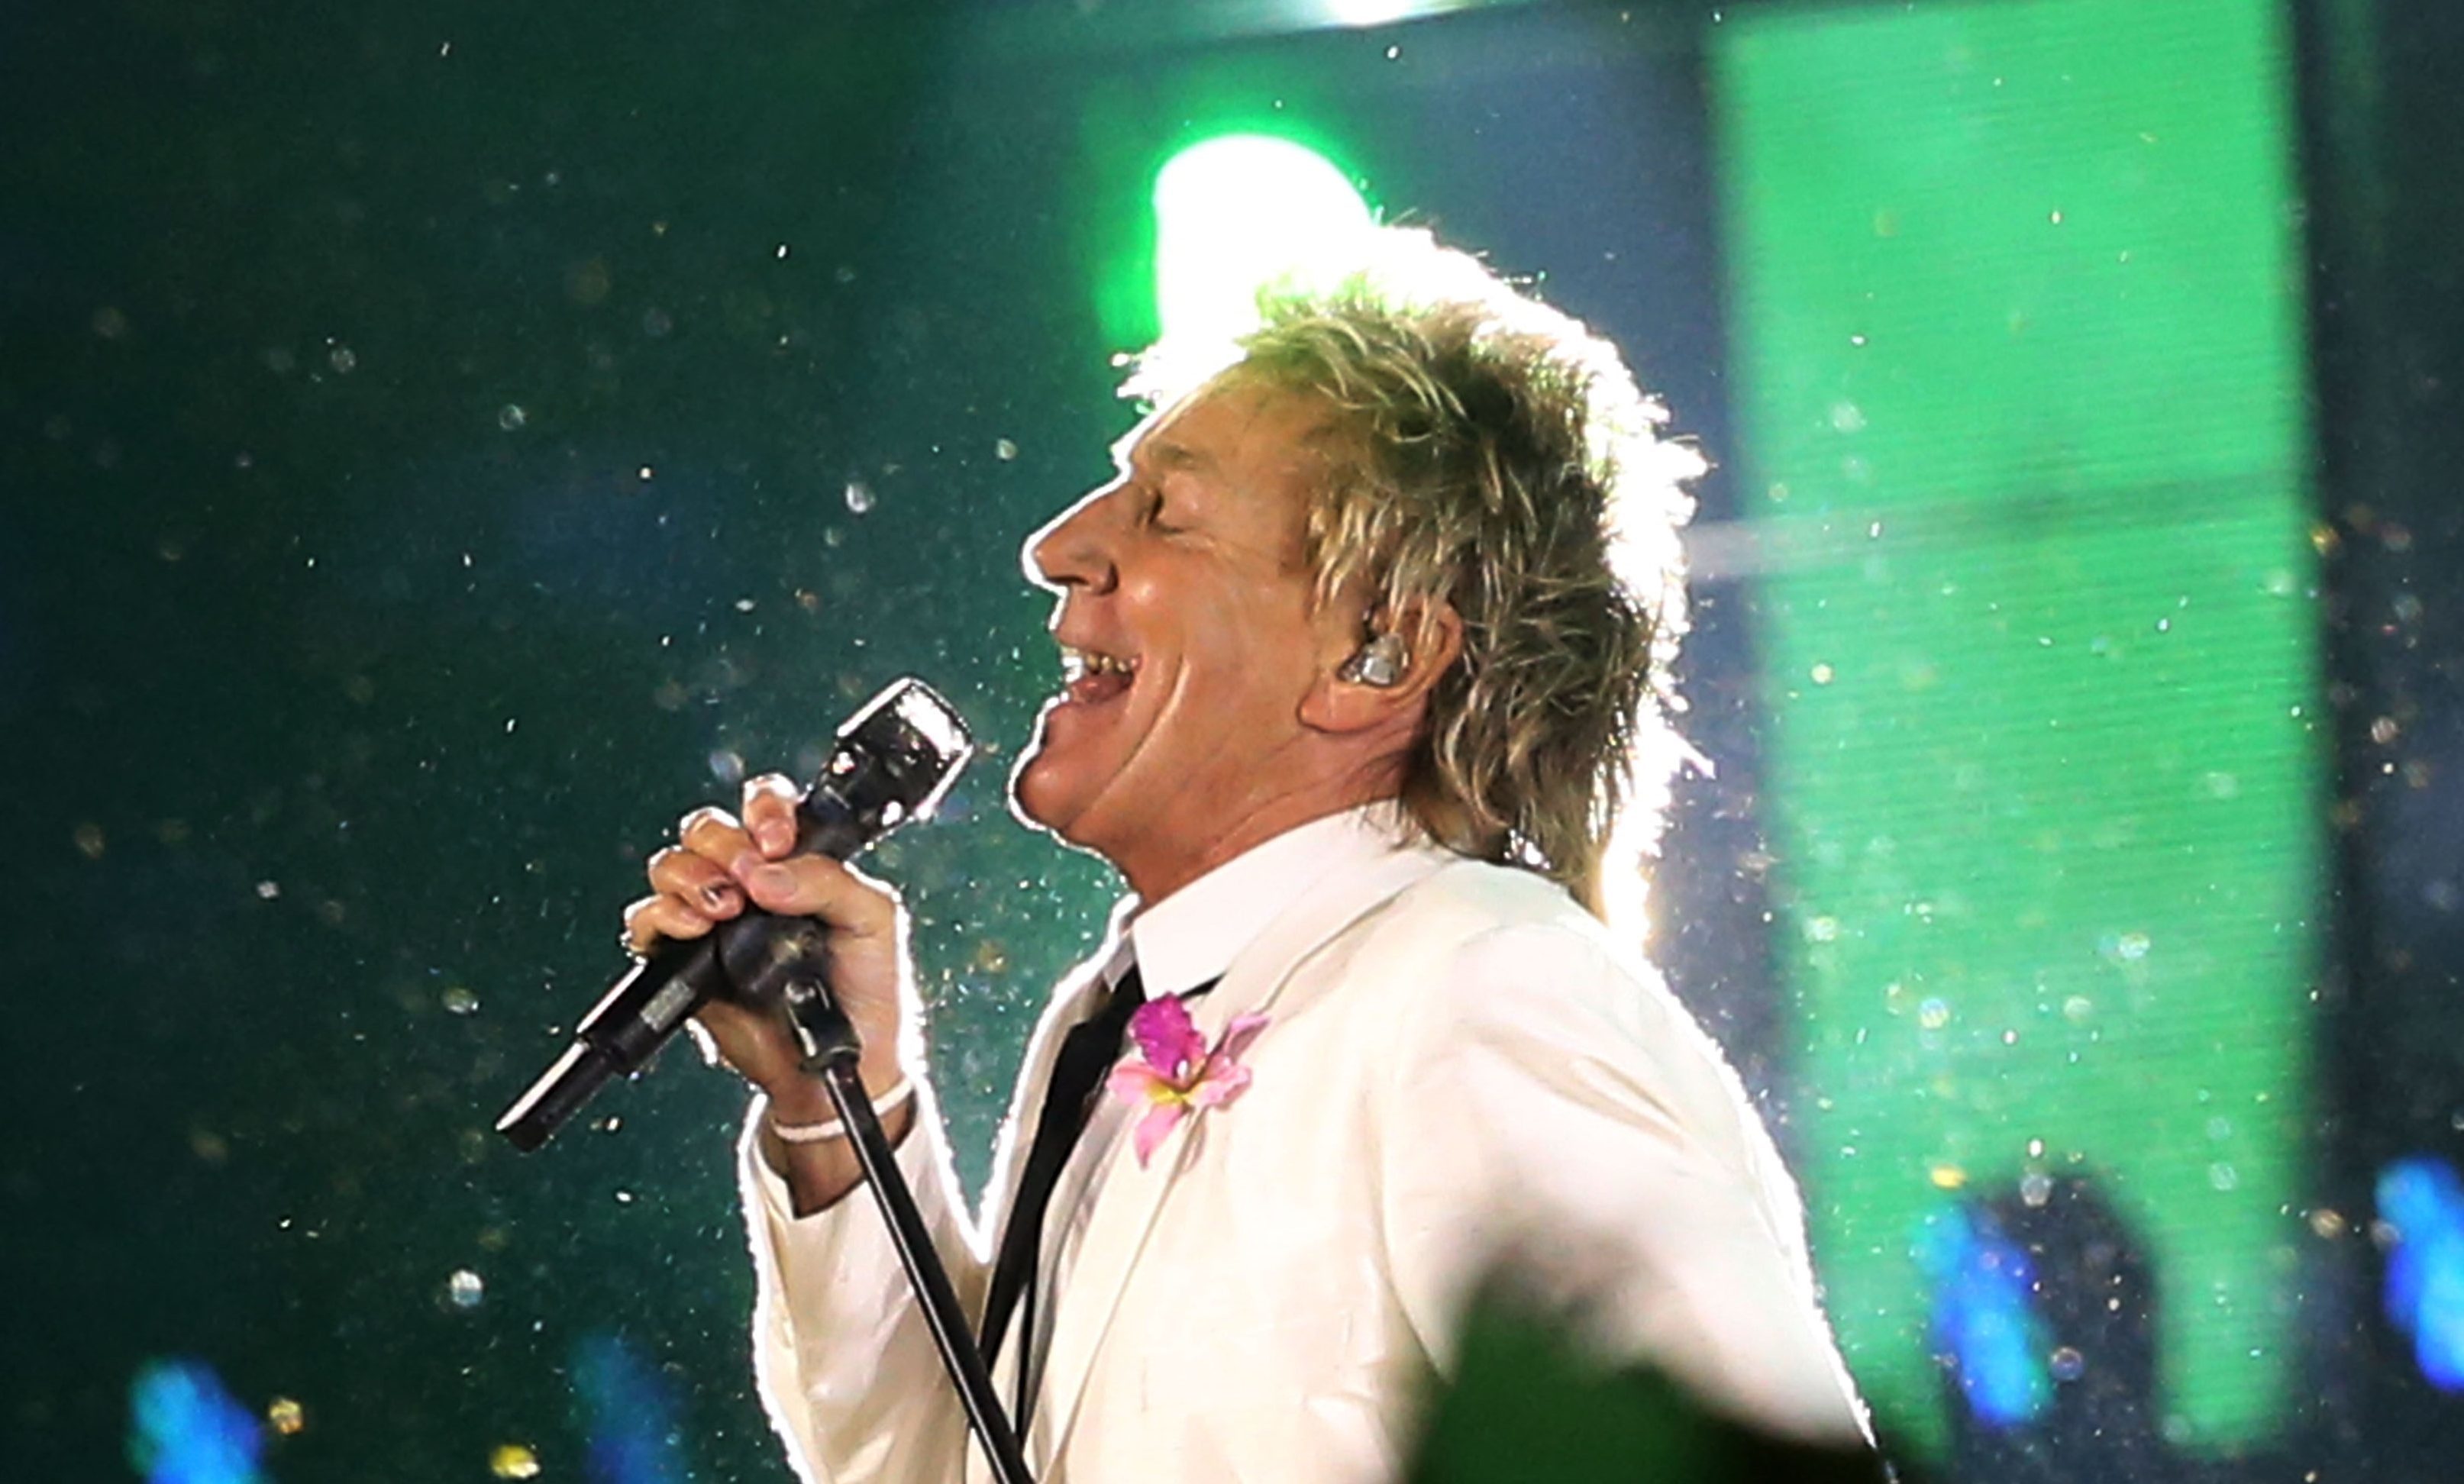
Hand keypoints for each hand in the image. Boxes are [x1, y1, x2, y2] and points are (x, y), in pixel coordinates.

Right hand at [623, 772, 912, 1116]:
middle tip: (750, 880)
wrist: (847, 1056)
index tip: (776, 841)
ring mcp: (715, 919)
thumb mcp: (873, 919)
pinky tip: (694, 929)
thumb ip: (829, 881)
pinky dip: (661, 915)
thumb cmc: (868, 985)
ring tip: (725, 909)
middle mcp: (750, 882)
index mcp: (796, 861)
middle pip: (709, 829)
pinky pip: (647, 921)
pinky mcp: (686, 960)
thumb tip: (768, 873)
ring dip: (692, 877)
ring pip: (672, 865)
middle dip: (725, 845)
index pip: (765, 806)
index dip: (764, 810)